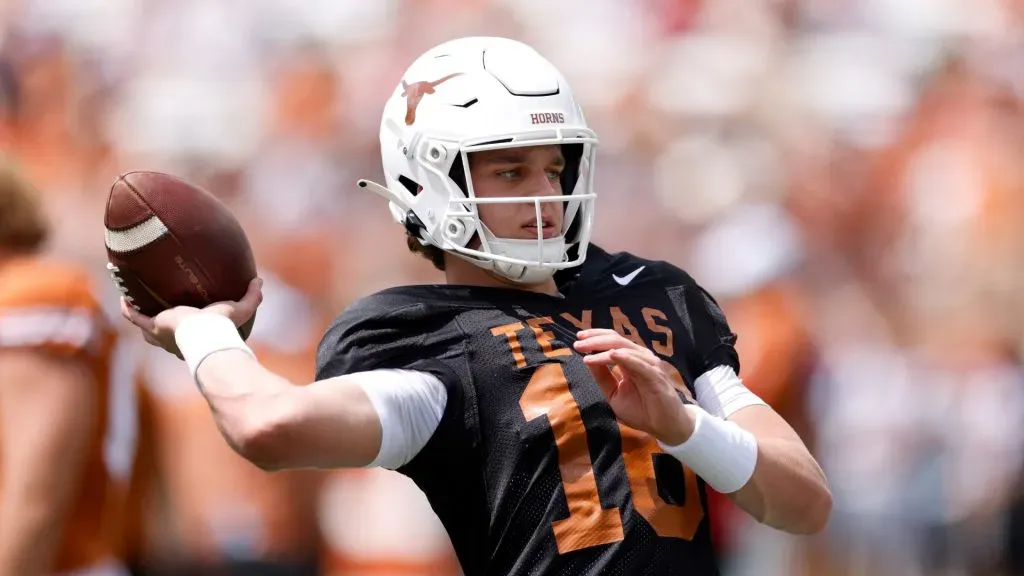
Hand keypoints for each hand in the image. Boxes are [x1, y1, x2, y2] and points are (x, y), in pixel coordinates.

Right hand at [121, 278, 263, 358]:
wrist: (206, 335)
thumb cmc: (223, 326)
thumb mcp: (241, 309)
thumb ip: (252, 296)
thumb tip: (259, 281)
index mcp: (194, 336)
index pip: (187, 332)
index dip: (185, 324)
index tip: (185, 313)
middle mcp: (174, 338)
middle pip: (162, 331)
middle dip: (157, 320)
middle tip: (154, 304)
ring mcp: (161, 333)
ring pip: (145, 325)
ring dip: (138, 315)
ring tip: (133, 300)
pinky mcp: (152, 326)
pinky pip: (134, 317)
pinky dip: (127, 308)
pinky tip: (123, 296)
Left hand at [573, 329, 695, 445]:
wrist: (665, 426)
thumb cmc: (642, 410)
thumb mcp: (614, 393)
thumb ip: (602, 378)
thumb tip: (587, 359)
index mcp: (631, 360)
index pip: (613, 341)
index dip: (595, 337)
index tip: (578, 340)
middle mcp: (641, 358)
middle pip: (617, 340)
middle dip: (596, 340)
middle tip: (578, 343)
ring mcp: (649, 366)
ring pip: (625, 349)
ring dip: (604, 349)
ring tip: (587, 352)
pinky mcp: (656, 377)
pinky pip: (639, 364)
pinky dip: (625, 358)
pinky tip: (612, 355)